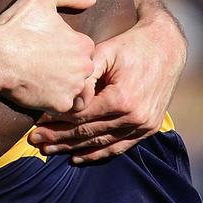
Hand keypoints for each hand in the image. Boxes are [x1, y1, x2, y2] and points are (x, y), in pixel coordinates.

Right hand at [0, 0, 97, 113]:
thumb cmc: (15, 26)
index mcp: (83, 43)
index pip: (84, 49)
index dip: (66, 48)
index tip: (49, 48)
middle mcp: (83, 67)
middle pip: (82, 70)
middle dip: (68, 69)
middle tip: (44, 65)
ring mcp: (72, 88)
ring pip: (75, 89)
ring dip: (63, 86)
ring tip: (42, 80)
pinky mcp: (59, 105)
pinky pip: (62, 106)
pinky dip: (52, 101)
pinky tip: (37, 91)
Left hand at [28, 0, 184, 160]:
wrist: (167, 47)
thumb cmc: (131, 45)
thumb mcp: (105, 52)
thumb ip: (84, 75)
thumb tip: (64, 97)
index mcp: (121, 98)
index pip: (81, 116)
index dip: (56, 121)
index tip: (35, 123)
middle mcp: (134, 117)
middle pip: (88, 133)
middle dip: (59, 138)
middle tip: (35, 142)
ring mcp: (144, 125)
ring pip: (101, 143)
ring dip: (73, 149)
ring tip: (49, 150)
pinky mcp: (149, 128)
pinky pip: (120, 147)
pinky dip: (98, 154)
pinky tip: (77, 158)